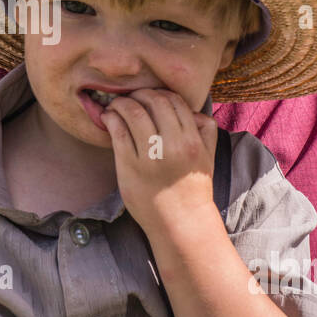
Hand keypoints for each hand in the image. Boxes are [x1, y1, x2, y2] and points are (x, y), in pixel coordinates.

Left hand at [100, 87, 217, 232]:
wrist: (180, 223)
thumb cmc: (192, 189)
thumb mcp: (207, 157)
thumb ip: (205, 130)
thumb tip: (192, 109)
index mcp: (192, 141)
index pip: (175, 101)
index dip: (160, 93)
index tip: (149, 96)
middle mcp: (172, 146)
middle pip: (154, 101)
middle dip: (140, 94)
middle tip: (131, 97)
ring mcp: (149, 157)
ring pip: (134, 112)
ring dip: (122, 103)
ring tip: (116, 105)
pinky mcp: (129, 167)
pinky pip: (118, 133)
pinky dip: (111, 119)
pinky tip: (108, 118)